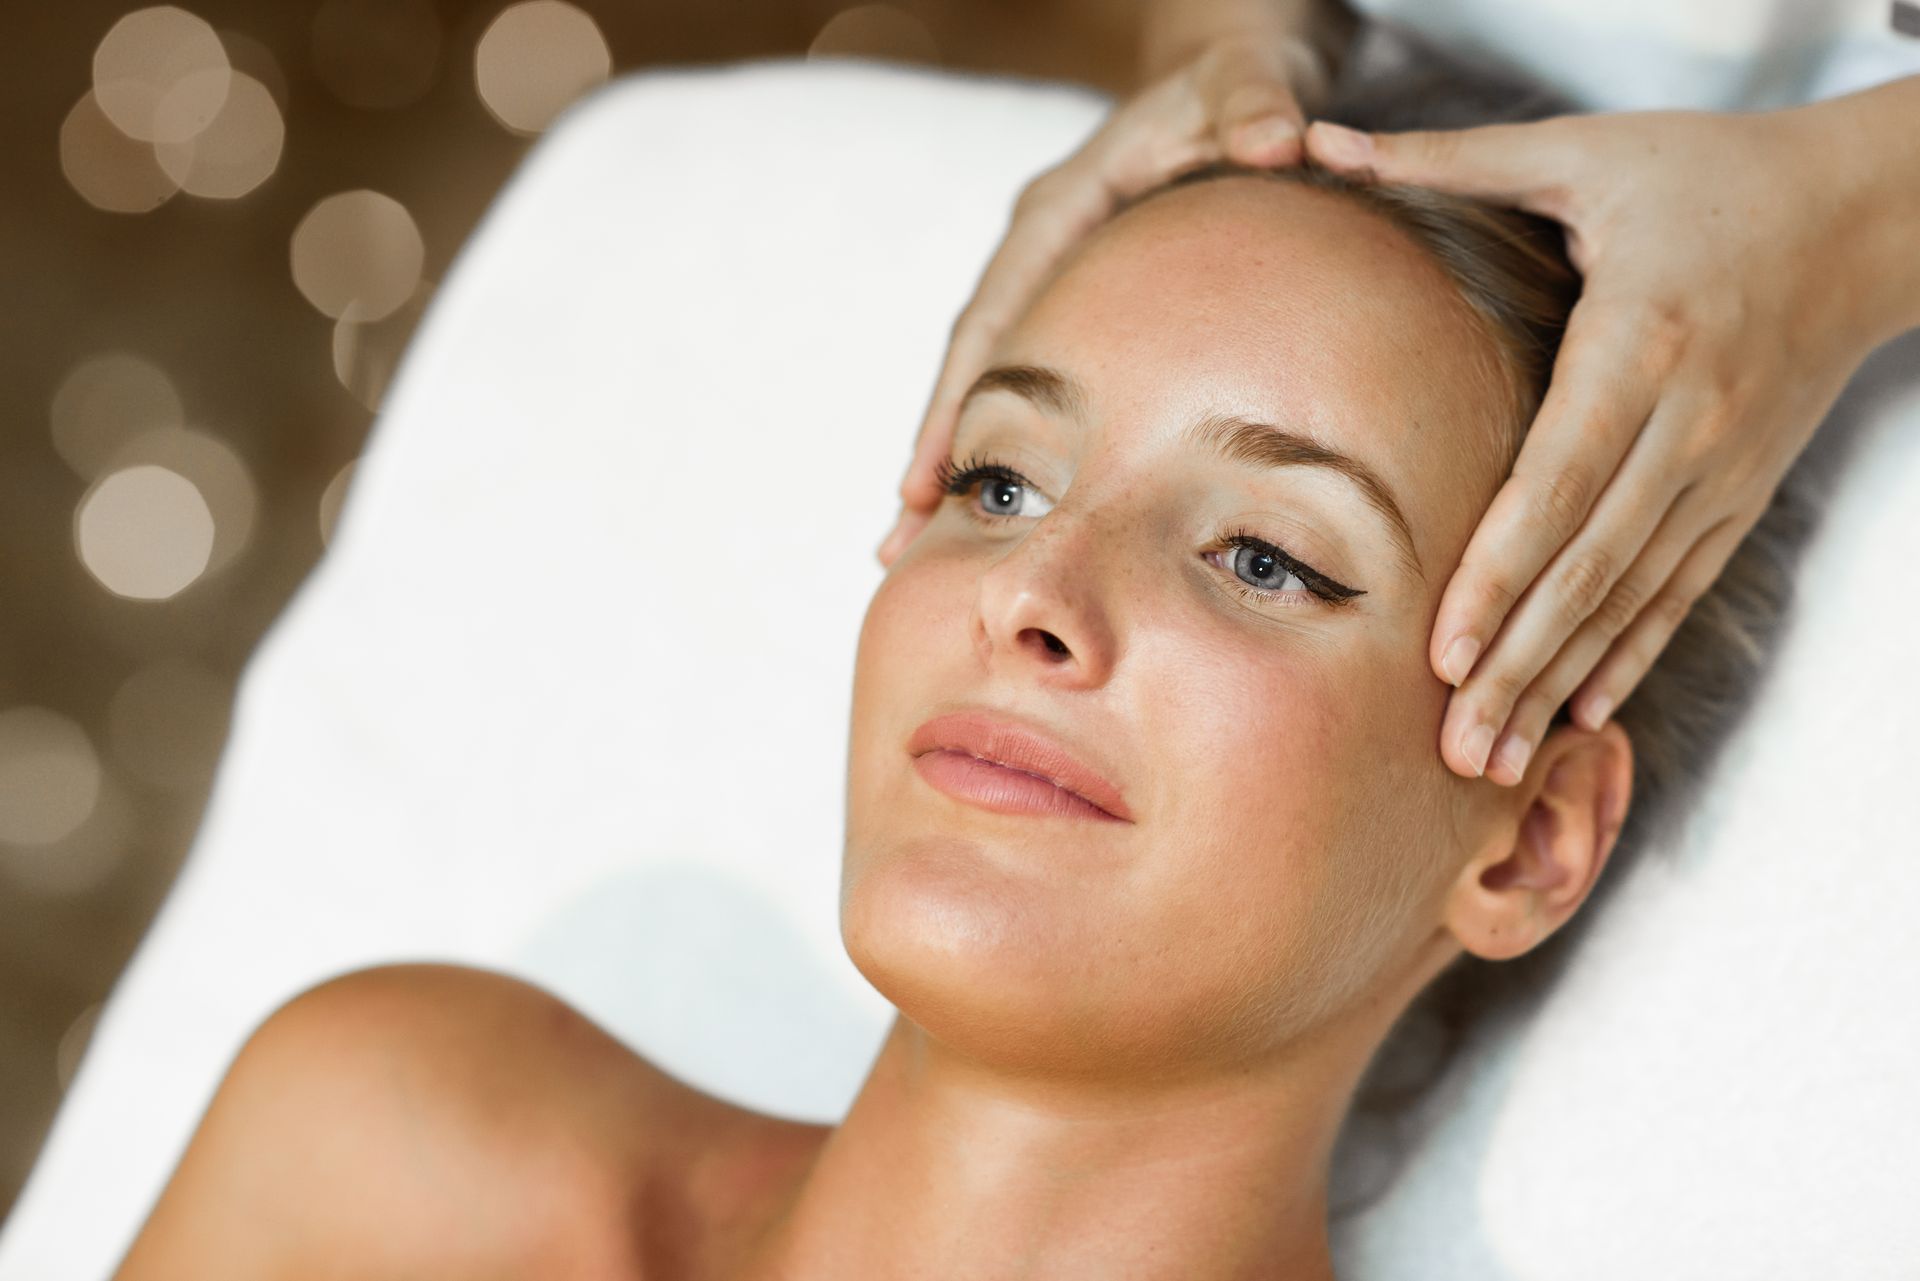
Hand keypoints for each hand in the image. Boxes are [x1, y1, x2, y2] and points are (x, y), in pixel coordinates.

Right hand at [877, 26, 1332, 566]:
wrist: (1234, 74)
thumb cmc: (1235, 81)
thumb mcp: (1245, 78)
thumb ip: (1253, 102)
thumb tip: (1280, 139)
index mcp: (1058, 209)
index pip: (992, 315)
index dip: (953, 401)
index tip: (923, 477)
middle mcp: (1039, 248)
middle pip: (968, 362)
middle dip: (930, 451)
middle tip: (897, 546)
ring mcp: (1053, 276)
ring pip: (990, 376)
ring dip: (955, 457)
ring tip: (918, 547)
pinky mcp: (1077, 297)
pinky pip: (1031, 373)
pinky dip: (1010, 437)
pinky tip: (1008, 505)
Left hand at [1303, 91, 1916, 784]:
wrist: (1868, 212)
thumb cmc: (1713, 175)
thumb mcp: (1587, 151)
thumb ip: (1455, 159)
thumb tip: (1328, 141)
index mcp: (1640, 343)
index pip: (1558, 483)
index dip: (1501, 575)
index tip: (1443, 652)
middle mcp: (1689, 423)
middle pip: (1590, 567)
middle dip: (1520, 666)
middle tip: (1455, 749)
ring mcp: (1723, 469)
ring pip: (1633, 597)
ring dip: (1565, 682)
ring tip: (1500, 759)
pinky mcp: (1741, 492)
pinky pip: (1681, 588)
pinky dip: (1632, 654)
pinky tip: (1585, 713)